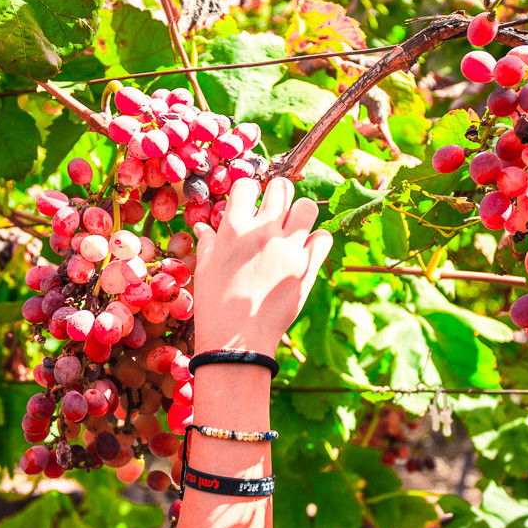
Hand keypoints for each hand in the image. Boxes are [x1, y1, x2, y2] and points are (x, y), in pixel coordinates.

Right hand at [191, 177, 332, 354]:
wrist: (237, 341)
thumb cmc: (214, 306)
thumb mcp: (205, 270)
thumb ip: (209, 242)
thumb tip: (203, 226)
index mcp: (234, 229)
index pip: (247, 185)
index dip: (249, 192)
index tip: (251, 206)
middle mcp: (263, 233)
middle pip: (282, 187)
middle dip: (278, 196)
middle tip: (275, 214)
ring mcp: (288, 249)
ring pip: (307, 206)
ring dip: (300, 214)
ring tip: (293, 230)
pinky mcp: (307, 268)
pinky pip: (323, 237)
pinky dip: (316, 240)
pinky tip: (305, 251)